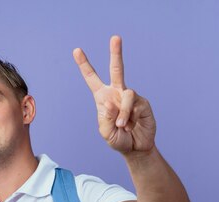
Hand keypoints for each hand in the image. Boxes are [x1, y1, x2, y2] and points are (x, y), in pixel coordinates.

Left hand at [73, 35, 155, 155]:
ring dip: (122, 113)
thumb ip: (105, 118)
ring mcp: (130, 97)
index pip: (92, 78)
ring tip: (121, 126)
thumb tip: (109, 101)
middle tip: (116, 37)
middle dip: (116, 53)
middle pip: (117, 69)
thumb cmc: (118, 139)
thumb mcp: (105, 132)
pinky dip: (129, 116)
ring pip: (125, 95)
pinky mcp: (142, 103)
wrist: (136, 148)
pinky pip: (134, 104)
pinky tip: (129, 125)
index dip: (84, 65)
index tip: (76, 50)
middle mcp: (117, 93)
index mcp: (102, 98)